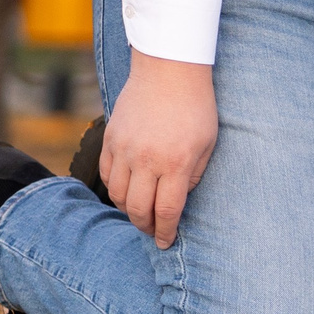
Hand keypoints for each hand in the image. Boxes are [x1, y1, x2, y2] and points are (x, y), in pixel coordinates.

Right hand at [103, 51, 219, 247]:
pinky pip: (106, 174)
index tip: (165, 243)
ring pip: (117, 195)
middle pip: (137, 209)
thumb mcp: (207, 144)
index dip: (164, 232)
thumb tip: (178, 201)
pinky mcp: (110, 139)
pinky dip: (114, 189)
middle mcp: (146, 160)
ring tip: (139, 213)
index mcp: (175, 163)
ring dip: (127, 210)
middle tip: (152, 232)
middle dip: (145, 227)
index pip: (166, 211)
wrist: (169, 70)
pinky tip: (125, 191)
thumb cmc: (196, 106)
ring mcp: (124, 149)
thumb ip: (194, 176)